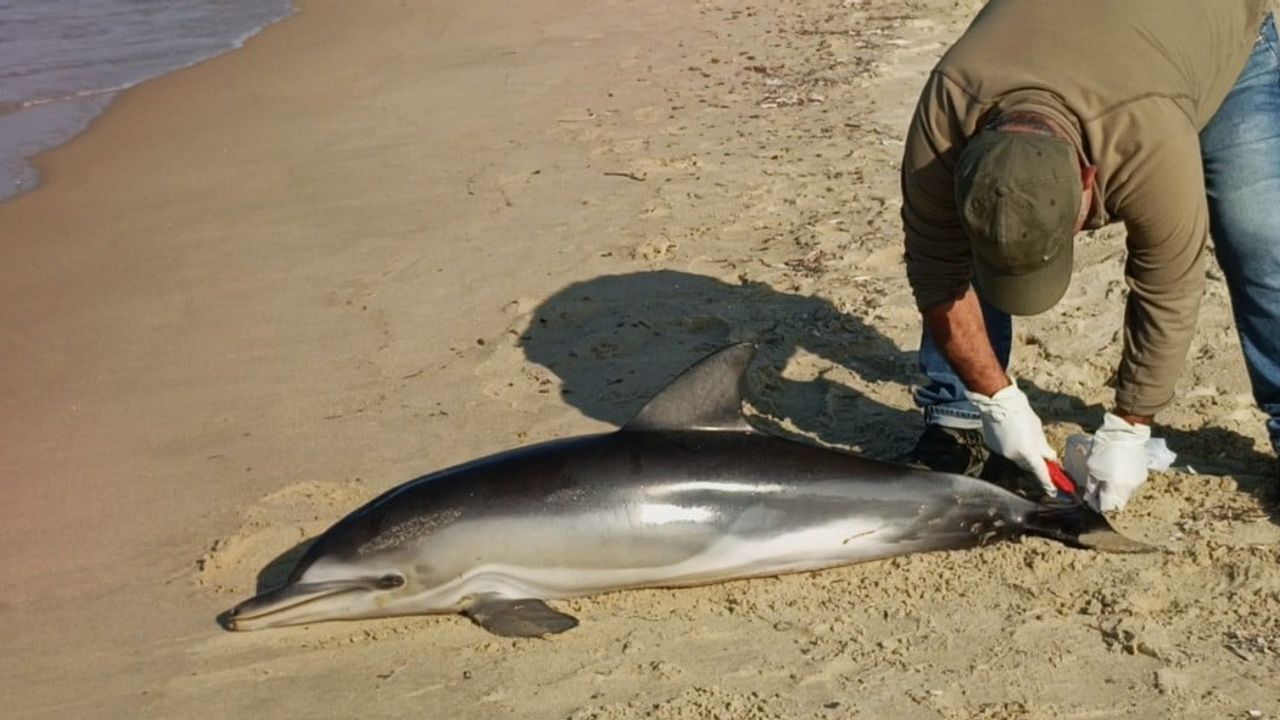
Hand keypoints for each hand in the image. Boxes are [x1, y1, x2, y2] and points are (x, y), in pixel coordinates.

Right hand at [967, 382, 1058, 497]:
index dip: (1048, 482)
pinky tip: (1011, 433)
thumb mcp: (1037, 428)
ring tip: (1024, 436)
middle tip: (1043, 460)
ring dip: (1023, 453)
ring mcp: (1001, 451)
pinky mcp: (992, 446)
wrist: (997, 401)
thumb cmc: (1020, 411)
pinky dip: (1011, 446)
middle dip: (1035, 464)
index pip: (1040, 471)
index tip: (1054, 490)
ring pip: (1016, 458)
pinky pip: (1005, 450)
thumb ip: (1043, 446)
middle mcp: (1013, 455)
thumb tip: (1049, 457)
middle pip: (1027, 466)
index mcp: (1027, 451)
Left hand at [1083, 412, 1150, 511]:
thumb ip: (1092, 485)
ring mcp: (1136, 482)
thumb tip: (1089, 497)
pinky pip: (1131, 487)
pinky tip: (1117, 476)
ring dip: (1115, 494)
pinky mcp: (1142, 476)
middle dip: (1107, 502)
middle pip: (1117, 504)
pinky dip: (1123, 486)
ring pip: (1125, 496)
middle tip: (1098, 495)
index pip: (1106, 506)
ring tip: (1107, 484)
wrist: (1126, 433)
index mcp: (1114, 485)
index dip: (1098, 505)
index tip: (1091, 502)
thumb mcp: (1092, 466)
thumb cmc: (1105, 447)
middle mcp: (1127, 487)